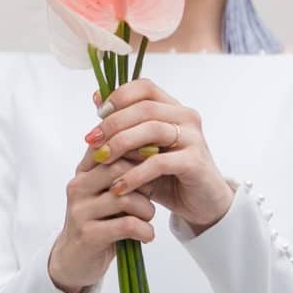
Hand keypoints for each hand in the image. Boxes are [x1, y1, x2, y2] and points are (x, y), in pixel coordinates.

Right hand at [48, 146, 156, 292]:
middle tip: (152, 194)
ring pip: (126, 198)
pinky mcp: (88, 235)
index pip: (110, 147)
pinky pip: (126, 225)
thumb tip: (153, 148)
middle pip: (120, 168)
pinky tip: (146, 235)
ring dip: (147, 209)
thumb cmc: (98, 222)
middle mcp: (78, 187)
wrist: (73, 260)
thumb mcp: (104, 192)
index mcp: (83, 172)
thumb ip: (120, 172)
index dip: (136, 150)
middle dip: (145, 180)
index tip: (155, 159)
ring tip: (148, 217)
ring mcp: (80, 211)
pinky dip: (145, 230)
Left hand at [84, 79, 234, 234]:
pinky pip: (159, 163)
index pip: (145, 87)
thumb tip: (96, 97)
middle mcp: (186, 117)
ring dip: (121, 143)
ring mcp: (193, 138)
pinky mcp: (194, 162)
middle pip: (145, 108)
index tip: (99, 114)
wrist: (200, 204)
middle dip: (113, 123)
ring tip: (101, 159)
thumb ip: (124, 126)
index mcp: (173, 108)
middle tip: (92, 140)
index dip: (119, 96)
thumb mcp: (142, 149)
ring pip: (152, 130)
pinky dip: (135, 174)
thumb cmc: (168, 174)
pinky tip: (118, 186)